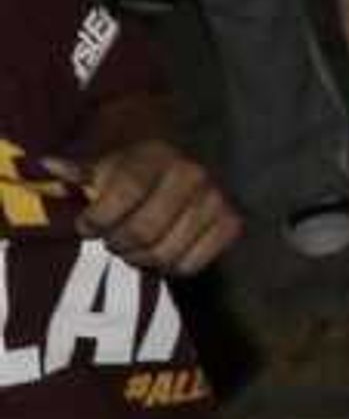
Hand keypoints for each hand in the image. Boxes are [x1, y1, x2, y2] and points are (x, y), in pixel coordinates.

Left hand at [60, 139, 243, 279]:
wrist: (190, 151)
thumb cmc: (139, 160)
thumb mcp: (108, 158)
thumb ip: (80, 168)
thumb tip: (47, 165)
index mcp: (158, 156)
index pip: (123, 194)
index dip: (97, 218)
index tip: (85, 226)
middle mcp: (192, 176)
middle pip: (144, 231)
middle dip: (117, 243)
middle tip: (110, 241)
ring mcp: (216, 201)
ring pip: (166, 253)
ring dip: (140, 258)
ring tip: (131, 248)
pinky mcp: (232, 223)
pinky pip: (191, 264)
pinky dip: (169, 266)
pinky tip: (158, 252)